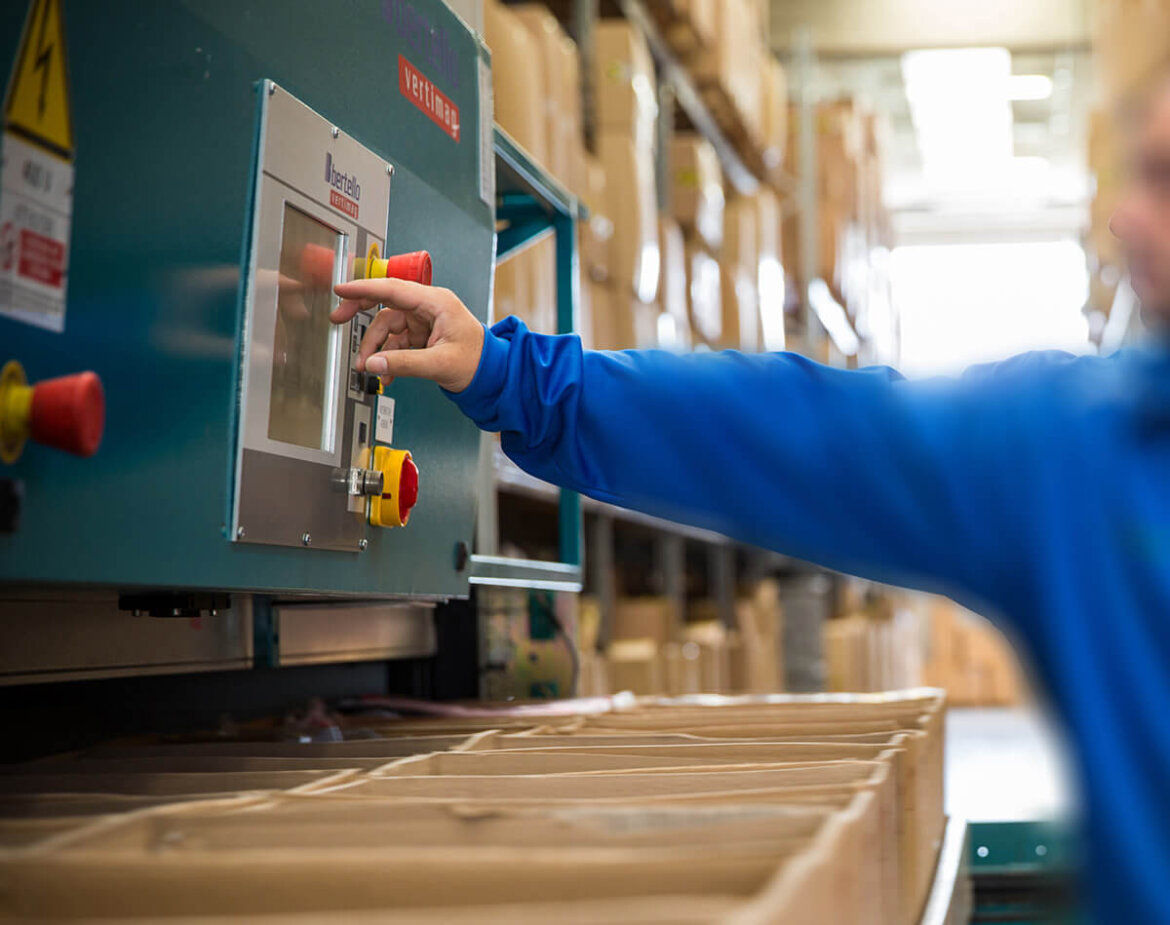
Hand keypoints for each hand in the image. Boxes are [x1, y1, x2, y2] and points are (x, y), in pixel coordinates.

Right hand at [330, 278, 484, 392]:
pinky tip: (386, 373)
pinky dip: (388, 357)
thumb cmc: (478, 361)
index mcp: (436, 302)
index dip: (364, 288)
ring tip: (369, 367)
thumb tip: (374, 363)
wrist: (492, 375)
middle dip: (361, 314)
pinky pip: (396, 342)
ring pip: (388, 328)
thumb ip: (404, 363)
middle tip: (338, 320)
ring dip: (376, 348)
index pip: (393, 289)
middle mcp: (428, 307)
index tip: (341, 290)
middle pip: (386, 303)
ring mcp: (424, 321)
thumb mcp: (439, 363)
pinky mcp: (422, 335)